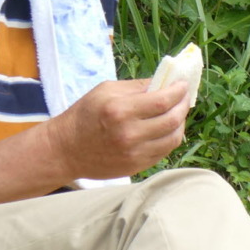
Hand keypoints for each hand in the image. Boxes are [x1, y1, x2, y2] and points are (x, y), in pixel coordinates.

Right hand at [45, 79, 191, 179]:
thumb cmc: (84, 115)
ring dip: (180, 123)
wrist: (65, 150)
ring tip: (177, 113)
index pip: (162, 100)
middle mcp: (129, 133)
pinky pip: (164, 152)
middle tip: (184, 97)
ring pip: (173, 138)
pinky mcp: (136, 167)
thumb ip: (136, 87)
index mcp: (120, 110)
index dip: (178, 91)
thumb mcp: (106, 90)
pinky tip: (167, 129)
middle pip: (173, 120)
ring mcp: (134, 153)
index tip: (183, 84)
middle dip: (183, 105)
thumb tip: (164, 82)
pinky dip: (170, 138)